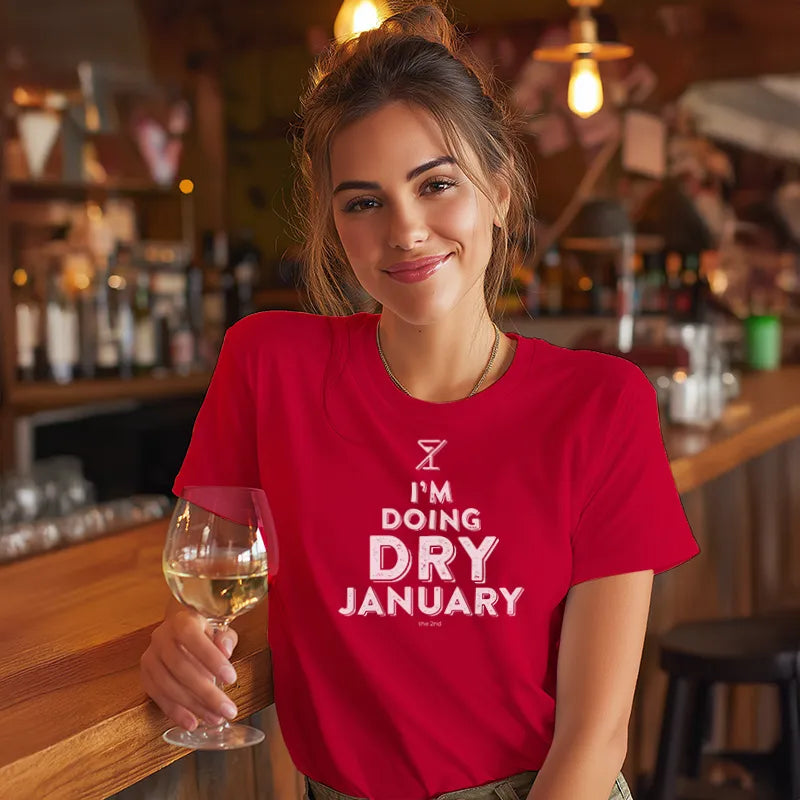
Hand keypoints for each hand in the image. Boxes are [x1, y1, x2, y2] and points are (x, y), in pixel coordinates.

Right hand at [140, 600, 239, 730]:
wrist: (179, 626)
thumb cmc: (204, 629)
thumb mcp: (220, 626)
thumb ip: (225, 638)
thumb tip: (226, 650)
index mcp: (181, 621)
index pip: (193, 638)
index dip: (211, 659)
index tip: (231, 679)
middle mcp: (161, 637)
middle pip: (181, 668)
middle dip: (206, 693)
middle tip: (227, 710)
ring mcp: (150, 657)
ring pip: (168, 686)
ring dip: (193, 706)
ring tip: (215, 718)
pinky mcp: (145, 674)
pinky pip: (158, 697)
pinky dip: (175, 712)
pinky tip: (192, 722)